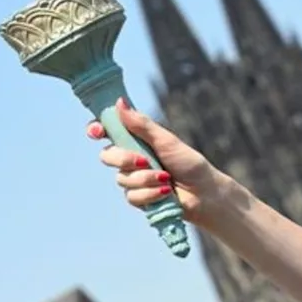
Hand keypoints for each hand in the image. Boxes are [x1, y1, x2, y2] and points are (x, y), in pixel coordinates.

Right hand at [87, 98, 223, 225]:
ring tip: (166, 179)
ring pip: (121, 179)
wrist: (205, 193)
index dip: (96, 129)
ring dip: (145, 179)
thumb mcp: (166, 141)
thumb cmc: (189, 164)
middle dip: (124, 159)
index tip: (97, 131)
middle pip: (107, 156)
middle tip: (143, 161)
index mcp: (136, 140)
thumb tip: (119, 102)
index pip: (107, 132)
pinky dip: (150, 194)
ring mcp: (134, 179)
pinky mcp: (139, 199)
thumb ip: (142, 125)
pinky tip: (166, 192)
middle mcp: (131, 159)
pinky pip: (132, 196)